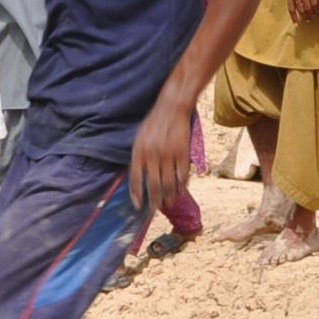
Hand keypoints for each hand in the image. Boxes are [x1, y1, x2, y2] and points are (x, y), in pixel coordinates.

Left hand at [127, 95, 190, 212]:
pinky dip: (182, 185)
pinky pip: (182, 175)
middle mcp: (153, 155)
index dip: (136, 194)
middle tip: (155, 209)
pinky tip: (181, 191)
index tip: (138, 206)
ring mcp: (169, 155)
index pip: (135, 179)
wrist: (172, 109)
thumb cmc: (153, 123)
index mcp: (139, 152)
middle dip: (154, 200)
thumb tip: (137, 177)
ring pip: (169, 183)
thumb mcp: (140, 138)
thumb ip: (138, 157)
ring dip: (169, 196)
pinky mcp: (183, 153)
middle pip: (153, 185)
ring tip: (169, 204)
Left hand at [285, 0, 318, 21]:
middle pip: (300, 10)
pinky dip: (316, 8)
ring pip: (308, 8)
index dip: (294, 17)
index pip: (291, 9)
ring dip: (311, 14)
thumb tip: (296, 3)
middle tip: (308, 20)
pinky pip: (314, 3)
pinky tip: (317, 11)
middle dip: (304, 17)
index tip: (296, 23)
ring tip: (313, 17)